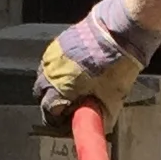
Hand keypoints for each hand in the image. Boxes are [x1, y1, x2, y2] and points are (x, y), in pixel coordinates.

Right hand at [37, 0, 160, 127]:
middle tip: (70, 107)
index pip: (48, 113)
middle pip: (41, 95)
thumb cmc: (115, 66)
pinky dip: (58, 70)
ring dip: (53, 85)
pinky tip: (75, 71)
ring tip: (72, 88)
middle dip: (52, 103)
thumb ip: (102, 118)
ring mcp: (52, 55)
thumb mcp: (112, 99)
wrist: (118, 32)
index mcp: (59, 90)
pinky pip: (51, 61)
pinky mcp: (59, 42)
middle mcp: (50, 73)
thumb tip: (100, 127)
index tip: (69, 122)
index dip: (59, 121)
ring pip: (44, 76)